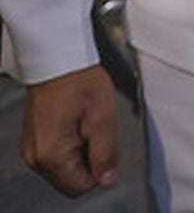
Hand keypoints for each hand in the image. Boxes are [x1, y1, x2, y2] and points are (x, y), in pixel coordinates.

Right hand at [21, 65, 119, 195]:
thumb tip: (107, 180)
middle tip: (96, 132)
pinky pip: (57, 154)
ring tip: (86, 123)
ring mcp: (32, 149)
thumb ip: (106, 153)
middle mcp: (35, 156)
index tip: (106, 148)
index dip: (100, 170)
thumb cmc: (79, 81)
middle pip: (71, 179)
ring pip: (65, 167)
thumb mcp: (103, 117)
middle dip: (90, 160)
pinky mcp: (34, 140)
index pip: (80, 187)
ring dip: (81, 151)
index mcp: (51, 155)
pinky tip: (77, 122)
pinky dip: (72, 143)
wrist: (58, 60)